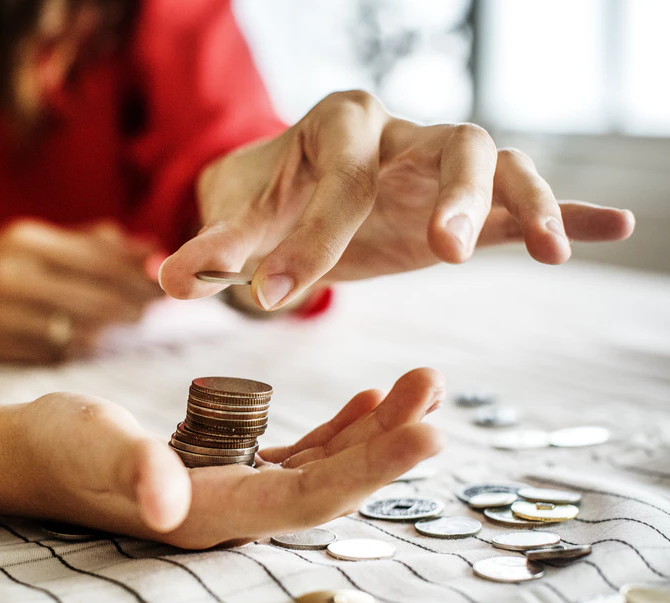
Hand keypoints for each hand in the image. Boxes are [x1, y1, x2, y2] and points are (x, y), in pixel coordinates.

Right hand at [0, 219, 162, 362]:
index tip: (165, 282)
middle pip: (93, 298)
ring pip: (77, 330)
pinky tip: (92, 339)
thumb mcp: (37, 242)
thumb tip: (151, 248)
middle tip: (155, 307)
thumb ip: (93, 244)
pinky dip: (80, 346)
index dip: (137, 275)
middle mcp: (9, 275)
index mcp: (26, 242)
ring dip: (110, 328)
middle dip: (132, 304)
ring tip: (129, 320)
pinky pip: (52, 352)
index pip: (99, 261)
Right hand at [5, 368, 444, 548]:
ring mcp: (232, 492)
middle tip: (435, 392)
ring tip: (418, 387)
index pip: (308, 499)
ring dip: (374, 432)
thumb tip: (166, 504)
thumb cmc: (56, 446)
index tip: (428, 434)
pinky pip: (297, 454)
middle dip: (389, 444)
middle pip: (331, 485)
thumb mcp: (92, 446)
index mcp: (210, 514)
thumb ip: (133, 470)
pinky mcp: (226, 469)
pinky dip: (337, 429)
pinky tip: (366, 404)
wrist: (30, 451)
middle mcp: (232, 513)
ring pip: (322, 468)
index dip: (371, 471)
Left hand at [159, 90, 635, 309]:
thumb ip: (211, 251)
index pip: (337, 178)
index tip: (275, 297)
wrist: (292, 191)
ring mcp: (437, 163)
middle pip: (448, 142)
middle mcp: (398, 133)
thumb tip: (167, 279)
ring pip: (498, 161)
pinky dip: (565, 210)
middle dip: (450, 194)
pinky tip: (612, 229)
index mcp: (337, 127)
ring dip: (522, 201)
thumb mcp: (238, 224)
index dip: (308, 238)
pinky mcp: (462, 200)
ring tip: (547, 250)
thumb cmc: (267, 202)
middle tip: (442, 253)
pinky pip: (524, 197)